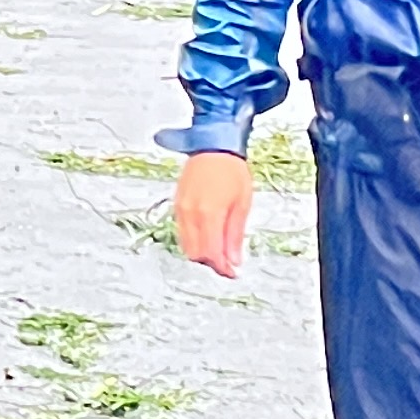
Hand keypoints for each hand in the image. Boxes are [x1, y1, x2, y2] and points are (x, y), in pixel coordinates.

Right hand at [171, 150, 254, 278]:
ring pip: (186, 245)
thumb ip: (235, 235)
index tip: (232, 272)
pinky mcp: (177, 205)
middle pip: (196, 254)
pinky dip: (194, 240)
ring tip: (219, 250)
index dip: (222, 268)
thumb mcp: (242, 204)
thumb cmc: (231, 170)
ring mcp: (181, 209)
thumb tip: (234, 260)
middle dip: (211, 263)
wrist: (213, 146)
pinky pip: (182, 232)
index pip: (211, 254)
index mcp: (209, 214)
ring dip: (202, 253)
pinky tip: (208, 236)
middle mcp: (191, 214)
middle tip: (227, 263)